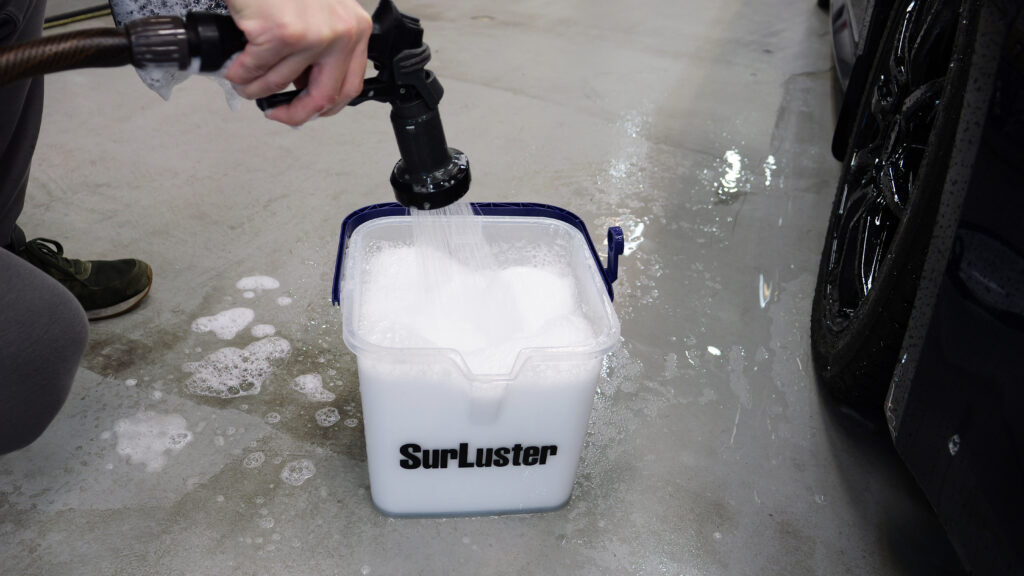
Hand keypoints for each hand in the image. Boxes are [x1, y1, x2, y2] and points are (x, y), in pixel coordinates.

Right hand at [224, 0, 371, 125]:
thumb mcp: (322, 11)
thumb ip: (324, 46)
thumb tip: (305, 84)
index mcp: (355, 29)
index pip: (349, 86)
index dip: (325, 107)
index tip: (306, 110)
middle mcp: (340, 34)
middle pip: (324, 97)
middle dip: (295, 114)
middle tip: (276, 113)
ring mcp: (312, 35)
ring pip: (280, 82)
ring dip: (255, 89)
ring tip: (244, 82)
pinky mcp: (281, 33)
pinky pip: (254, 68)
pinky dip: (239, 73)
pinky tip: (234, 67)